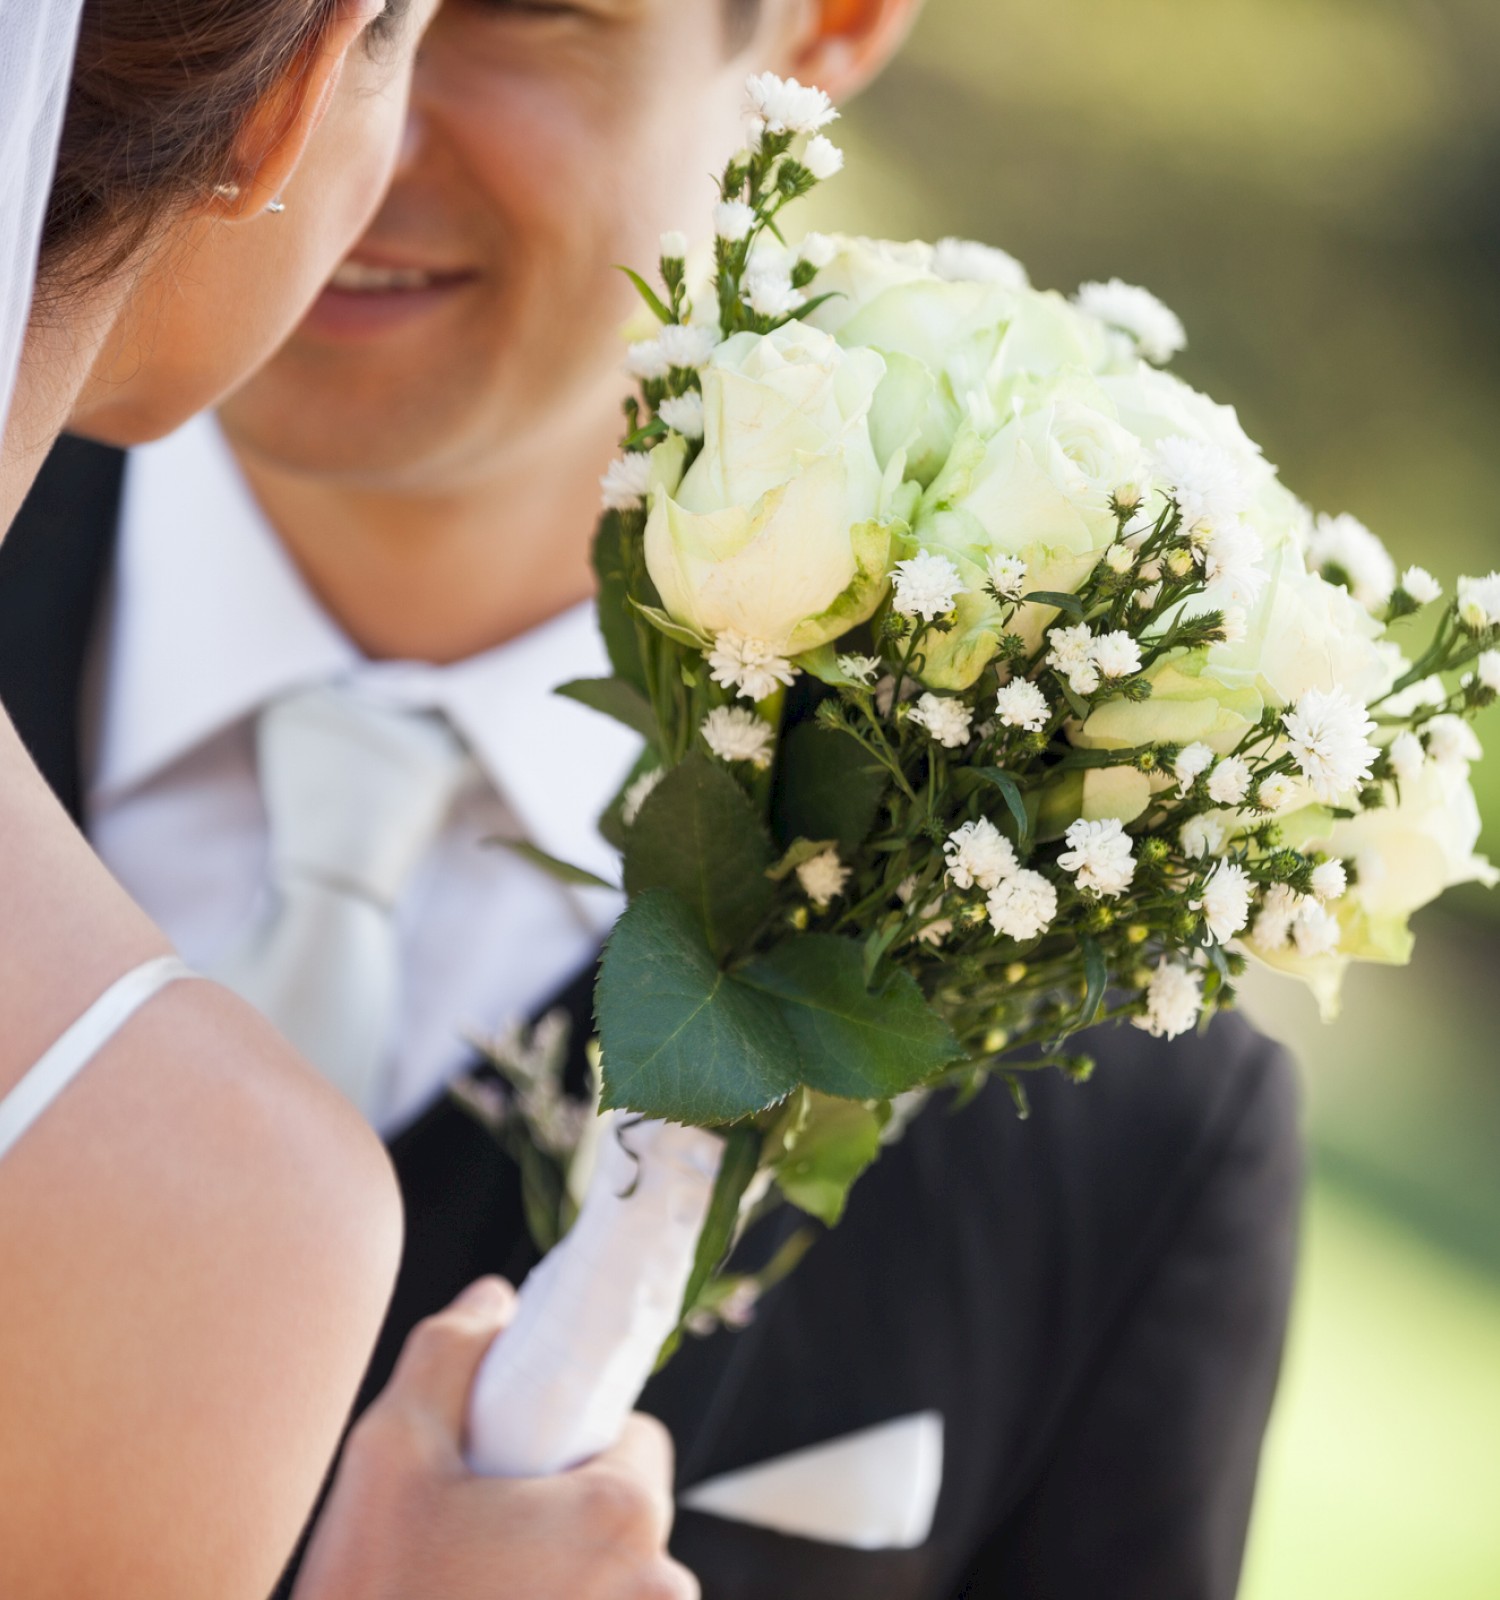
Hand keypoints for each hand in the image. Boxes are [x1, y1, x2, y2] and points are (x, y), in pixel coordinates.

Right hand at [291, 1277, 699, 1599]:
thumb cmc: (371, 1595)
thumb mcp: (391, 1448)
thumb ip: (451, 1351)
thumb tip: (498, 1298)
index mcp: (622, 1515)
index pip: (636, 1440)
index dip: (575, 1441)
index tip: (515, 1469)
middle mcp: (657, 1591)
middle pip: (628, 1520)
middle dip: (567, 1518)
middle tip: (480, 1539)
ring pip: (615, 1589)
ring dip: (565, 1585)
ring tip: (472, 1590)